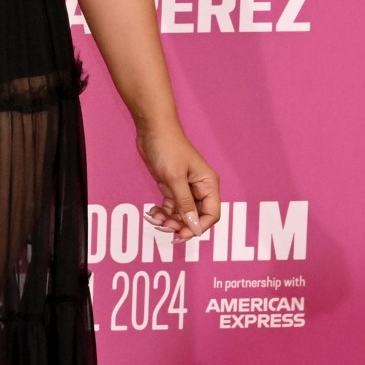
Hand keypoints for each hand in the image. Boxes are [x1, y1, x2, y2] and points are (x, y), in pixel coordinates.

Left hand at [136, 122, 220, 241]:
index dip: (198, 227)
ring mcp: (186, 187)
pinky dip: (163, 212)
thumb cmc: (167, 148)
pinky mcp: (172, 185)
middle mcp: (200, 188)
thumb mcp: (174, 178)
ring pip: (182, 213)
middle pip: (196, 216)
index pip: (212, 214)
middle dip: (182, 225)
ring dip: (170, 220)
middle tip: (165, 229)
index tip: (182, 234)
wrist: (152, 129)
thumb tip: (193, 226)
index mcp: (208, 185)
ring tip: (156, 220)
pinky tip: (153, 213)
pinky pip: (171, 206)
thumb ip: (184, 203)